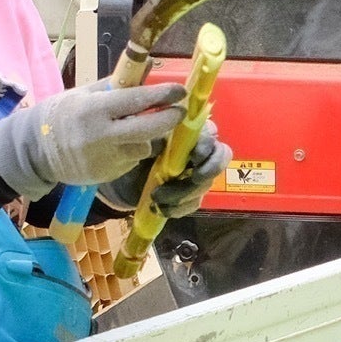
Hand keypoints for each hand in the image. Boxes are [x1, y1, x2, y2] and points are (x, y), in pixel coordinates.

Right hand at [0, 78, 183, 198]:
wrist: (35, 150)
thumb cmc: (62, 115)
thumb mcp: (84, 94)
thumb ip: (116, 86)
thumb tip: (146, 70)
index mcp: (95, 110)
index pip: (136, 100)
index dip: (162, 95)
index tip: (179, 90)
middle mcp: (101, 136)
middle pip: (148, 129)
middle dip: (169, 120)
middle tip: (179, 111)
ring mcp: (105, 159)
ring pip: (143, 147)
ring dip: (145, 137)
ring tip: (131, 129)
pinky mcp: (106, 175)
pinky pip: (131, 161)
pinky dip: (130, 152)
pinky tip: (116, 146)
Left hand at [101, 121, 233, 219]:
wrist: (120, 178)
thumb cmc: (131, 151)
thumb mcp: (140, 139)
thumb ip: (155, 135)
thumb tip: (163, 133)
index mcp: (188, 133)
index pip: (211, 133)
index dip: (207, 145)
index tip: (194, 156)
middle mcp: (198, 152)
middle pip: (219, 159)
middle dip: (208, 171)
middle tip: (194, 179)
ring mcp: (196, 176)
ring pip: (204, 185)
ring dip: (182, 194)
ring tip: (157, 197)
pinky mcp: (189, 196)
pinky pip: (193, 204)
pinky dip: (177, 208)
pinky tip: (159, 208)